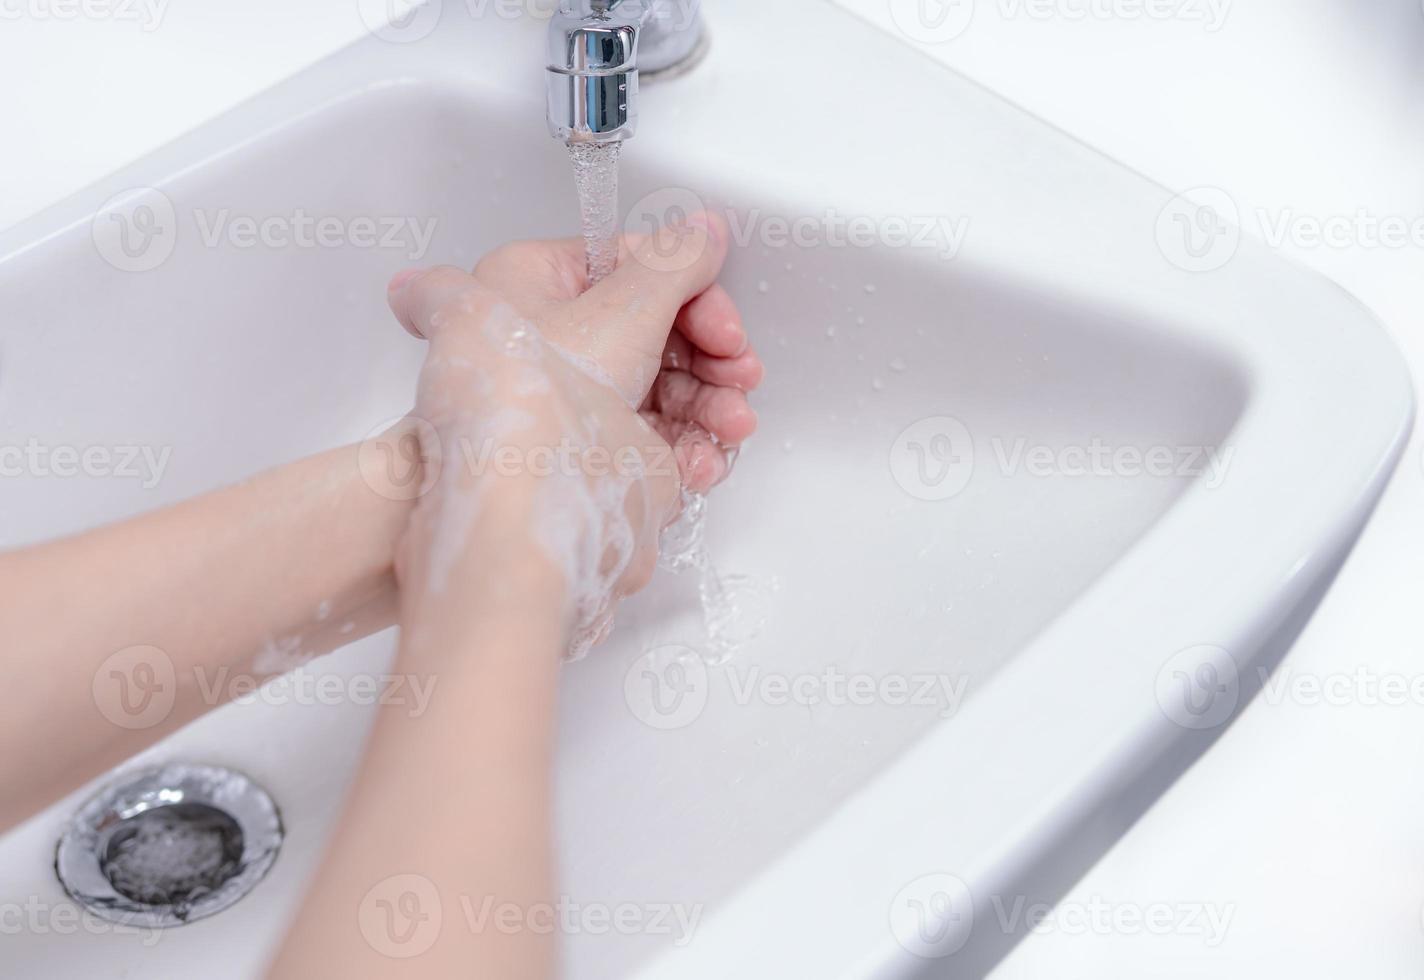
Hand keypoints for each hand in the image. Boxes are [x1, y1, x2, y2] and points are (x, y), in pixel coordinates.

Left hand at [385, 214, 759, 652]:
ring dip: (713, 402)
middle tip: (736, 366)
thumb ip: (674, 263)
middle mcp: (547, 340)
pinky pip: (659, 438)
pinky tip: (704, 459)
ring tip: (732, 422)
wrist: (524, 506)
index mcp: (529, 286)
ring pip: (665, 387)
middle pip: (654, 328)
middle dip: (710, 352)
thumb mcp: (620, 309)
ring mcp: (573, 401)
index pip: (623, 266)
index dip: (681, 287)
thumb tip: (703, 230)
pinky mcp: (595, 455)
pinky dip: (693, 446)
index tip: (717, 312)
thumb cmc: (535, 400)